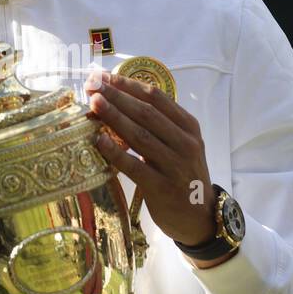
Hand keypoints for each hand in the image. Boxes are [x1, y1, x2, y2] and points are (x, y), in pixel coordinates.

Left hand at [85, 69, 217, 249]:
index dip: (128, 85)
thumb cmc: (182, 175)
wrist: (200, 217)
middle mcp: (185, 143)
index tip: (104, 77)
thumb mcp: (180, 144)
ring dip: (114, 117)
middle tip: (92, 85)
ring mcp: (175, 166)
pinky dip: (116, 153)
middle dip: (117, 96)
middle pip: (146, 113)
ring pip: (140, 136)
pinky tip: (98, 140)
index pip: (156, 97)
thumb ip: (158, 125)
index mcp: (188, 126)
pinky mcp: (163, 188)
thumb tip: (118, 99)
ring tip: (93, 103)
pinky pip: (135, 167)